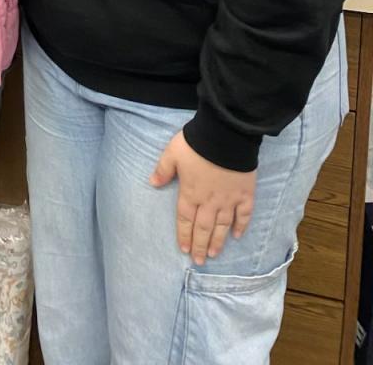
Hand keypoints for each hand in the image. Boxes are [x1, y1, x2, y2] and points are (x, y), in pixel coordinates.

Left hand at [150, 130, 255, 263]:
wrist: (226, 136)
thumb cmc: (196, 144)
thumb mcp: (172, 153)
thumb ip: (163, 170)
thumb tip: (152, 183)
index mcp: (190, 193)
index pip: (185, 219)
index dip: (184, 235)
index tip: (185, 250)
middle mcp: (209, 202)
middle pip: (203, 228)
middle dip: (200, 245)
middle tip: (199, 261)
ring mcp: (229, 200)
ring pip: (222, 226)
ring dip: (218, 241)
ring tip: (214, 254)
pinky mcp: (245, 194)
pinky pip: (244, 215)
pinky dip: (241, 226)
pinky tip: (237, 236)